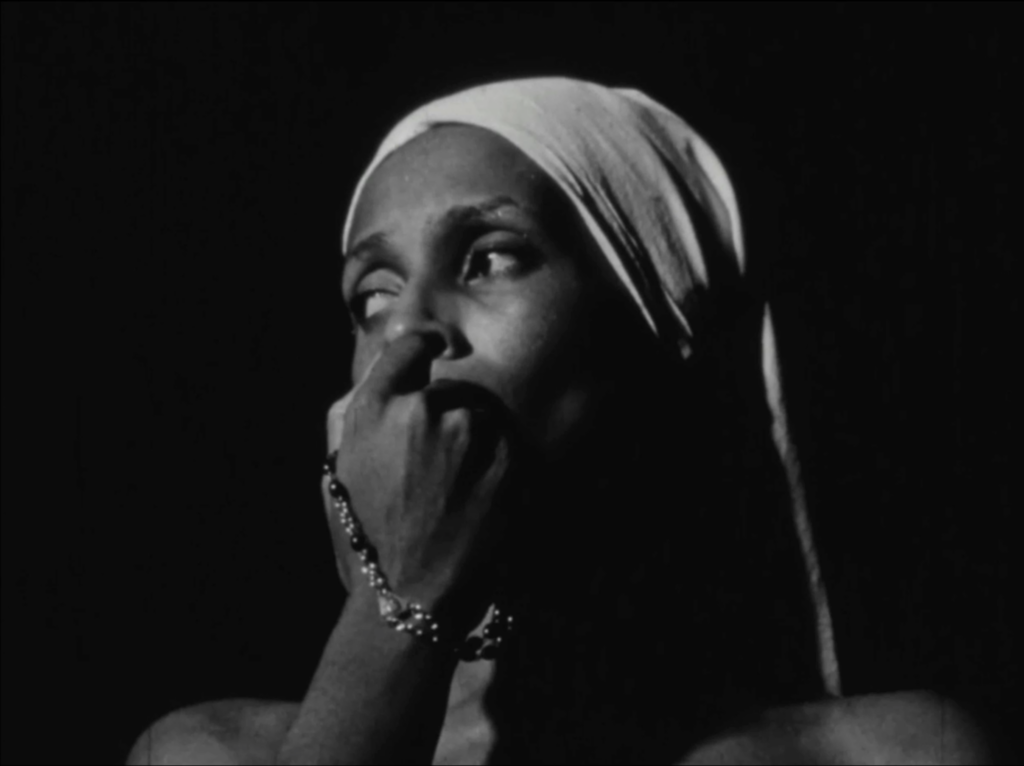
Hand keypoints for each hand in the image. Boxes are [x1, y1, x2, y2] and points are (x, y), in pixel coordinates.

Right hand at [321, 333, 522, 635]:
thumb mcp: (340, 466)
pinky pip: (509, 445)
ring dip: (479, 443)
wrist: (409, 595)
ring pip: (485, 417)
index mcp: (375, 408)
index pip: (409, 347)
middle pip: (451, 389)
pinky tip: (482, 501)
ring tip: (459, 493)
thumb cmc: (366, 536)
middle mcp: (424, 410)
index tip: (436, 347)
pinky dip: (502, 465)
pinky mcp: (509, 461)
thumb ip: (368, 409)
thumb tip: (403, 368)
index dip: (424, 345)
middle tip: (437, 466)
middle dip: (448, 417)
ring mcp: (471, 434)